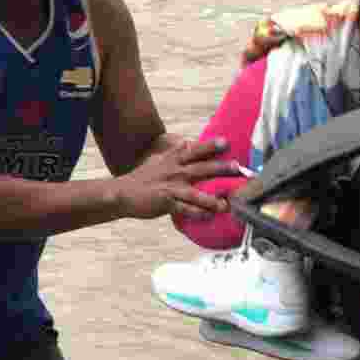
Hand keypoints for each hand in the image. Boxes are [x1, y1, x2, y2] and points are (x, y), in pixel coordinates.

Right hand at [117, 137, 238, 219]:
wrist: (122, 193)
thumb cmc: (143, 178)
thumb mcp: (158, 161)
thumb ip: (173, 153)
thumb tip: (186, 143)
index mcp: (172, 160)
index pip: (193, 150)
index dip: (210, 145)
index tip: (226, 142)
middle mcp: (174, 171)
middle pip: (200, 168)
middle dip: (220, 168)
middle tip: (237, 167)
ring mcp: (170, 188)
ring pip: (195, 193)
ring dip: (212, 198)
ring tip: (226, 204)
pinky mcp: (166, 203)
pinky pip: (185, 210)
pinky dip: (198, 213)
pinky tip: (209, 216)